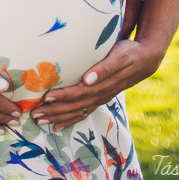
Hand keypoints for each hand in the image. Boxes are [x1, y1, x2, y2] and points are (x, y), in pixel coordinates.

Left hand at [31, 38, 163, 131]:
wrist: (143, 59)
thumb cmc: (128, 53)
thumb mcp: (119, 56)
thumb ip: (104, 68)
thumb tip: (88, 78)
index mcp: (103, 84)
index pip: (79, 93)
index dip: (63, 96)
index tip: (46, 97)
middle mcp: (100, 95)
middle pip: (74, 106)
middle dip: (54, 111)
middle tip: (35, 114)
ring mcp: (100, 99)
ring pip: (76, 112)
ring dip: (58, 117)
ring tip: (39, 121)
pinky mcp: (99, 99)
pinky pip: (83, 113)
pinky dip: (69, 120)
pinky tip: (56, 126)